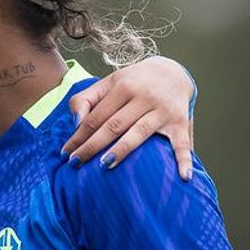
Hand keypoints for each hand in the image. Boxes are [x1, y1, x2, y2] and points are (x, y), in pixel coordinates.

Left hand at [62, 56, 195, 180]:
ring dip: (122, 150)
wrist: (173, 72)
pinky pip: (183, 144)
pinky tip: (183, 178)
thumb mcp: (108, 83)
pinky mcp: (180, 123)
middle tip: (75, 164)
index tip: (65, 154)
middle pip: (113, 126)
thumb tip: (75, 123)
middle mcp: (143, 97)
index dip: (78, 136)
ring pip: (139, 133)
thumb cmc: (133, 82)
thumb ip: (86, 99)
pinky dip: (184, 160)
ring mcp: (162, 111)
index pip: (95, 116)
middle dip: (92, 146)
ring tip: (105, 166)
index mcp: (123, 87)